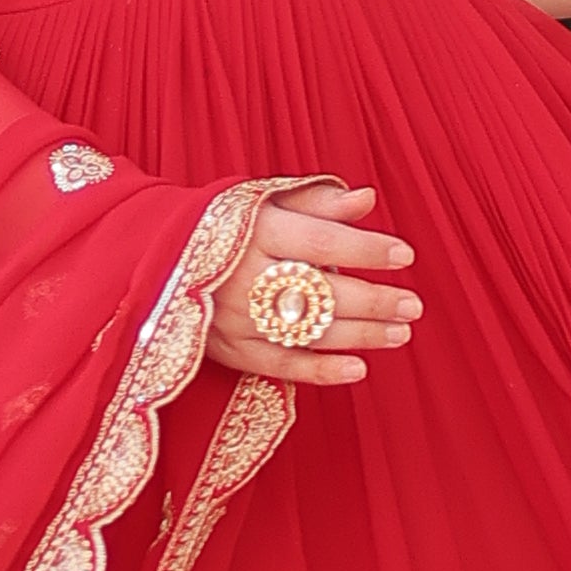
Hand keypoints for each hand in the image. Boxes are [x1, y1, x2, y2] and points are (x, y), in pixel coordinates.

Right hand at [205, 183, 419, 386]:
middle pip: (321, 292)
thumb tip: (367, 199)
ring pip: (308, 332)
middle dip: (373, 301)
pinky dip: (321, 371)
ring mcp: (236, 318)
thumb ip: (316, 203)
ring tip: (401, 332)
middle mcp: (243, 276)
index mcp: (254, 231)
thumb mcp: (263, 202)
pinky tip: (359, 369)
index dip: (367, 250)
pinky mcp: (229, 350)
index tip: (404, 255)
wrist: (157, 255)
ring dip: (360, 335)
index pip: (322, 242)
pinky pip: (281, 366)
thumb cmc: (224, 224)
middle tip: (413, 305)